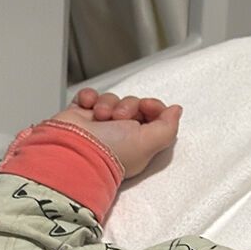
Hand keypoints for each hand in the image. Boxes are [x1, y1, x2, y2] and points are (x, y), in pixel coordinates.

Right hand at [50, 88, 182, 178]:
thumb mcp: (150, 143)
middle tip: (118, 117)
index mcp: (139, 142)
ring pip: (111, 99)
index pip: (153, 115)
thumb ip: (168, 127)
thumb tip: (176, 111)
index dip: (152, 106)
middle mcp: (120, 134)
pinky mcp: (80, 116)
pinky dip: (88, 97)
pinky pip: (89, 96)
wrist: (74, 151)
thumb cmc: (110, 153)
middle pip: (133, 104)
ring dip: (107, 103)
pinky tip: (86, 106)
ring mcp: (99, 124)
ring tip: (100, 117)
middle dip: (127, 106)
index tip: (146, 106)